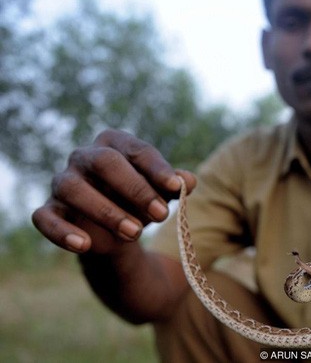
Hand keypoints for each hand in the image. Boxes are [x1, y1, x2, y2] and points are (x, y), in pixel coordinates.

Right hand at [32, 129, 195, 254]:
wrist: (117, 230)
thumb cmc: (141, 201)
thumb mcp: (162, 193)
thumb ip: (174, 185)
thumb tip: (188, 181)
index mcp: (115, 144)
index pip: (136, 150)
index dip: (156, 168)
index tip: (176, 188)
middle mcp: (84, 156)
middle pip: (104, 162)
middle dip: (135, 189)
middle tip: (162, 215)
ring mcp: (63, 182)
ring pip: (74, 189)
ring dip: (106, 212)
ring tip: (135, 234)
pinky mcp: (48, 210)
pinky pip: (44, 218)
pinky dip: (62, 232)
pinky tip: (84, 245)